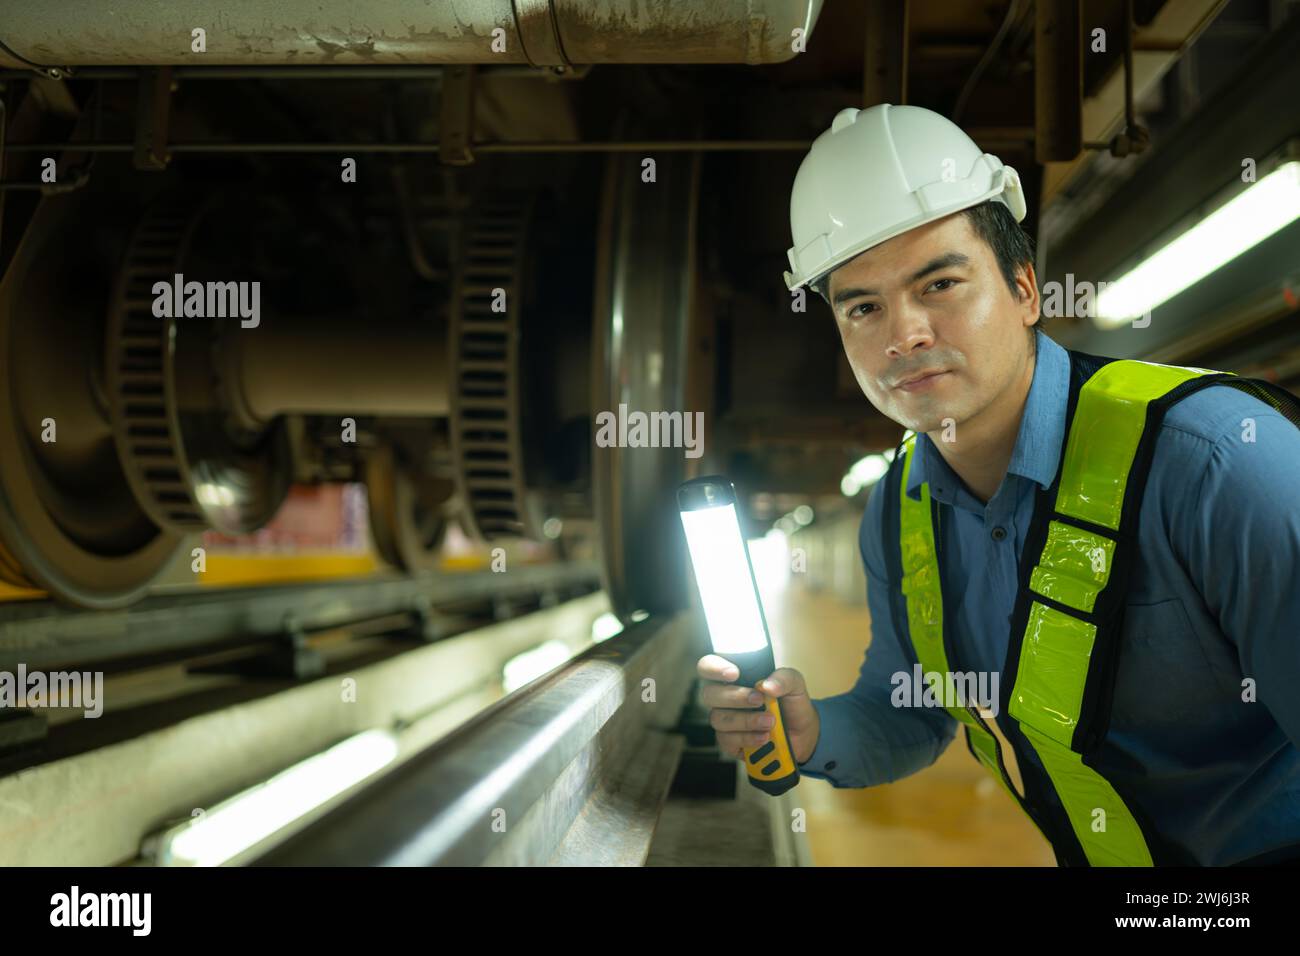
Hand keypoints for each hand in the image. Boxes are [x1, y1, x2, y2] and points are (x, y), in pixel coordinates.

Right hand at [696, 654, 820, 763]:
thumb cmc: (791, 704)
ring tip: (770, 721)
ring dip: (746, 720)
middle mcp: (725, 698)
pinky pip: (727, 740)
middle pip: (709, 694)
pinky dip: (748, 738)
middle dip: (735, 697)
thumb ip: (784, 678)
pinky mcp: (729, 742)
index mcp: (736, 678)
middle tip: (759, 699)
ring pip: (718, 719)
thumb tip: (767, 685)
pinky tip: (764, 736)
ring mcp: (726, 721)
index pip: (708, 666)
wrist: (803, 733)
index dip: (714, 668)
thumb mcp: (795, 684)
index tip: (734, 673)